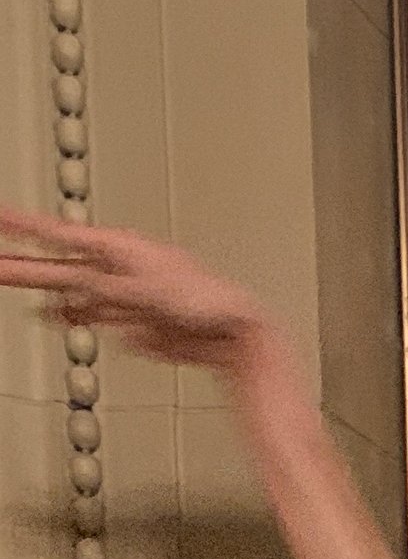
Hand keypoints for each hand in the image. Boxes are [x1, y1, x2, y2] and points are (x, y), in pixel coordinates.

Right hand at [0, 210, 268, 367]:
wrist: (235, 332)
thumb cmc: (206, 300)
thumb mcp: (148, 293)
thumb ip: (108, 290)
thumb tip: (76, 289)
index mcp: (119, 249)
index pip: (58, 234)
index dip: (23, 226)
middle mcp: (117, 266)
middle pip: (57, 263)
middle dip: (20, 262)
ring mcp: (123, 293)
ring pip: (71, 289)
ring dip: (42, 290)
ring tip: (8, 282)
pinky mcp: (133, 318)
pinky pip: (93, 314)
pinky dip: (73, 316)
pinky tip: (55, 317)